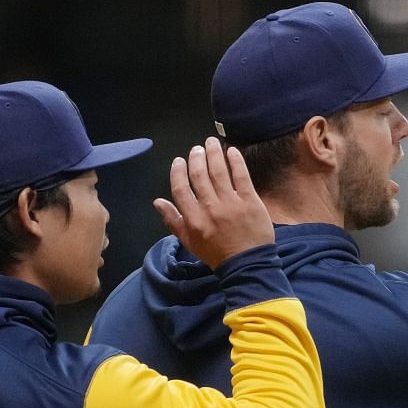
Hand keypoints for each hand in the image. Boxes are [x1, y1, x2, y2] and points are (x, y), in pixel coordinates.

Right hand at [154, 138, 273, 269]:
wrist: (247, 265)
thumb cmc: (217, 254)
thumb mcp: (190, 242)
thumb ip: (173, 220)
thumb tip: (157, 201)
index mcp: (193, 218)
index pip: (180, 188)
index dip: (178, 171)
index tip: (179, 161)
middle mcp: (210, 207)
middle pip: (199, 175)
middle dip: (196, 158)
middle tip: (197, 149)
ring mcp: (231, 203)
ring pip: (218, 172)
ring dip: (213, 153)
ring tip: (211, 142)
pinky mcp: (250, 201)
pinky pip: (241, 176)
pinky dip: (235, 161)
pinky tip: (231, 150)